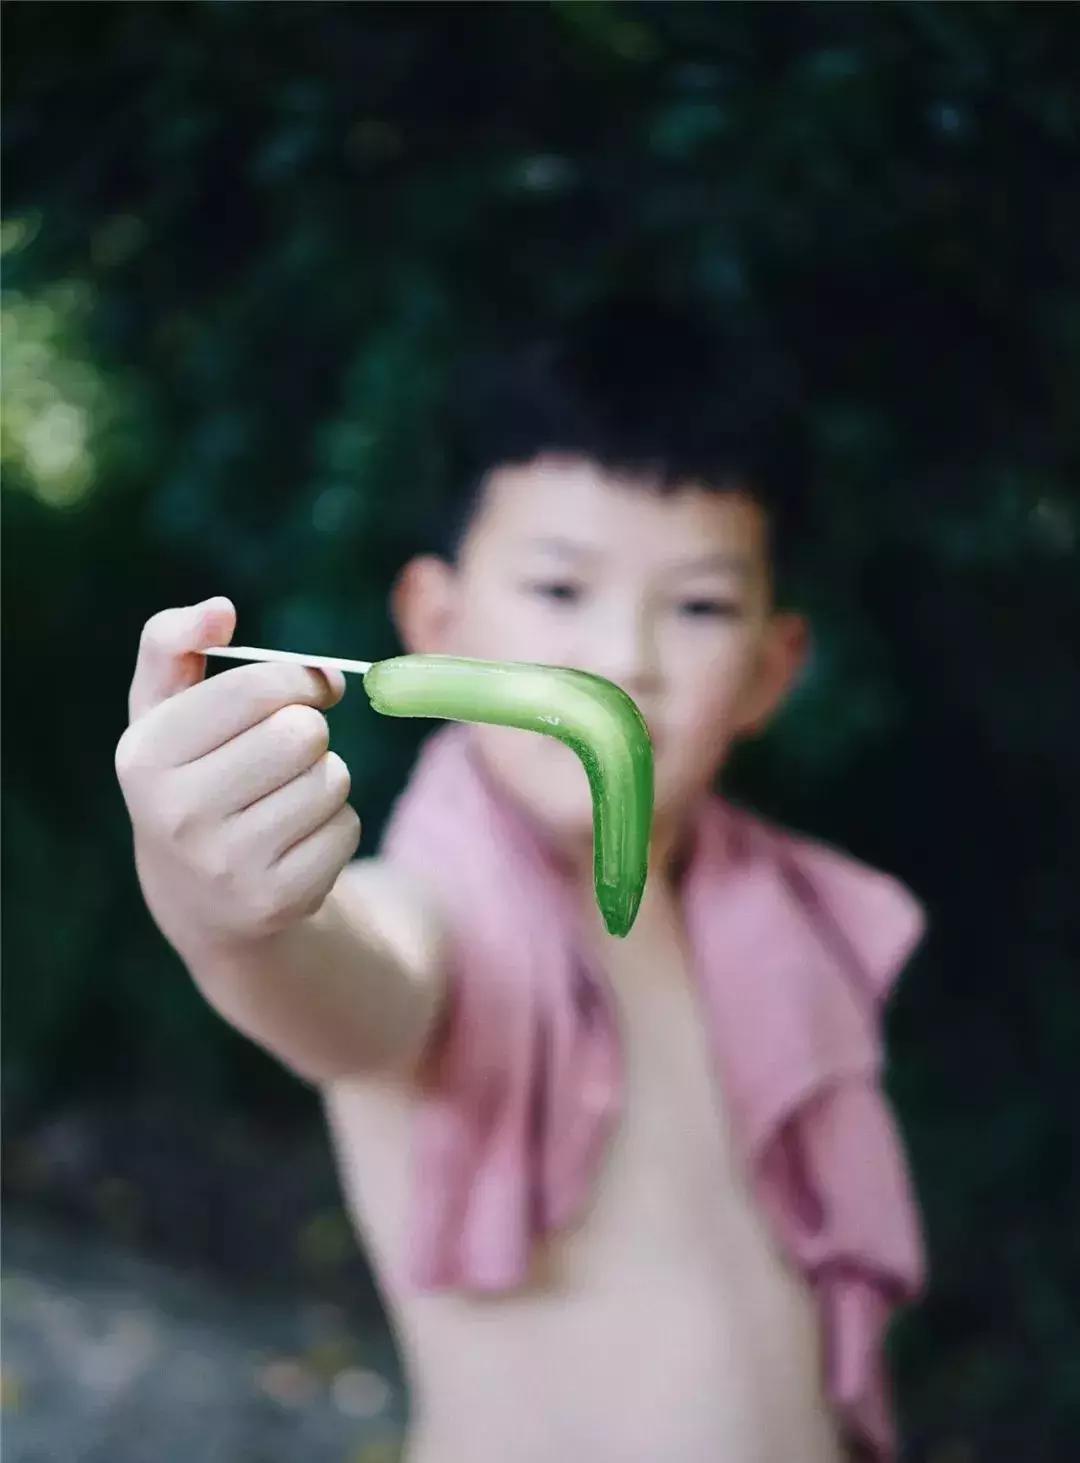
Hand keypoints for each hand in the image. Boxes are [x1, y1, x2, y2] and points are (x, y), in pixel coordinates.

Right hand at [115, 597, 359, 959]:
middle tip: (291, 748)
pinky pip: (347, 829)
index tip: (310, 685)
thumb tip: (219, 610)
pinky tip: (297, 837)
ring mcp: (227, 865)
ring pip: (331, 780)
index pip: (258, 688)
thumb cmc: (190, 771)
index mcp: (145, 755)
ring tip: (286, 795)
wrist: (199, 894)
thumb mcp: (164, 707)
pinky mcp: (277, 900)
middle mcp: (177, 815)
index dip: (301, 678)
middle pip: (303, 734)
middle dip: (309, 731)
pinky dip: (336, 824)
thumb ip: (173, 640)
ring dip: (325, 777)